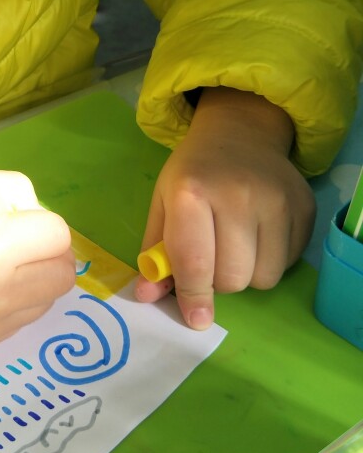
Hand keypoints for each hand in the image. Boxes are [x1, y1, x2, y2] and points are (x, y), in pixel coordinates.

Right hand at [0, 170, 75, 350]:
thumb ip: (15, 193)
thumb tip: (40, 218)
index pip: (59, 235)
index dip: (42, 223)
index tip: (21, 222)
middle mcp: (1, 291)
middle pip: (63, 273)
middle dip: (50, 254)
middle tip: (25, 246)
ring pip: (49, 298)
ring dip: (37, 279)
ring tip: (5, 268)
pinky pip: (25, 317)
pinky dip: (18, 301)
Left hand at [135, 88, 314, 329]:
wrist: (238, 135)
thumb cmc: (193, 174)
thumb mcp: (163, 203)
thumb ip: (155, 252)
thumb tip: (148, 295)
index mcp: (191, 192)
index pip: (195, 263)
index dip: (194, 296)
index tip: (196, 318)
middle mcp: (237, 195)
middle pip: (232, 278)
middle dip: (217, 281)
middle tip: (211, 259)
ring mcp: (276, 201)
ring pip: (264, 278)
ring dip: (246, 274)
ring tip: (235, 246)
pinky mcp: (304, 207)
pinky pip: (289, 263)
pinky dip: (271, 261)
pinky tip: (259, 235)